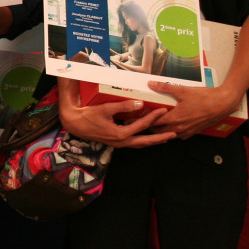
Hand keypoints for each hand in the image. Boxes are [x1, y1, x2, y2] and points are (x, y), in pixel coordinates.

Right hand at [55, 78, 173, 148]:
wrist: (75, 123)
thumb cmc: (88, 115)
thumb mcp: (106, 109)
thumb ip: (124, 107)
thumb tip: (139, 104)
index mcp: (120, 134)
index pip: (141, 125)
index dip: (153, 117)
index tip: (163, 111)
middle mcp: (121, 141)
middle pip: (145, 141)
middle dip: (160, 137)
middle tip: (173, 134)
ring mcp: (119, 143)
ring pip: (140, 144)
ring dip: (153, 140)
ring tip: (165, 137)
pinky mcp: (116, 142)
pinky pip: (133, 142)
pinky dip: (143, 139)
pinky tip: (147, 136)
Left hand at [148, 81, 243, 139]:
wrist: (223, 104)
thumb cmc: (205, 98)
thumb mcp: (183, 91)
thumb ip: (165, 88)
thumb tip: (152, 84)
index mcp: (175, 119)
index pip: (153, 123)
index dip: (143, 120)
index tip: (136, 118)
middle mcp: (180, 128)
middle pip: (159, 131)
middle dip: (150, 126)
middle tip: (143, 120)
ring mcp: (187, 132)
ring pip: (169, 134)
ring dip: (162, 130)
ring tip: (156, 123)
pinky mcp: (194, 132)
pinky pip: (180, 135)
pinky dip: (173, 131)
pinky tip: (173, 125)